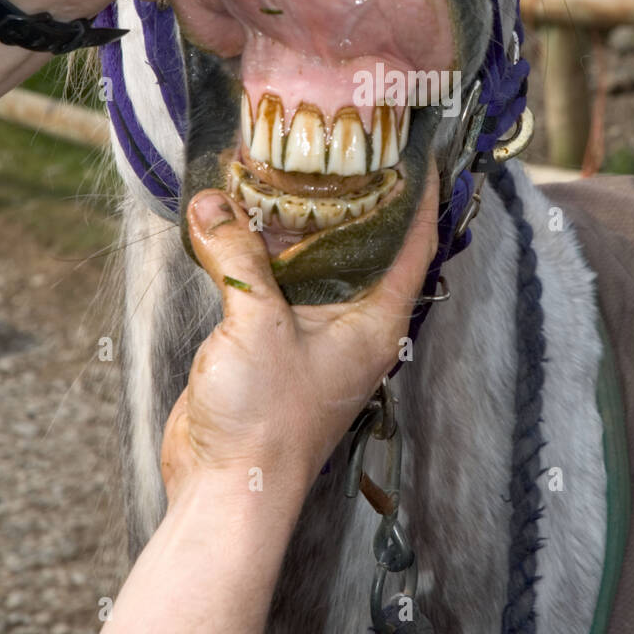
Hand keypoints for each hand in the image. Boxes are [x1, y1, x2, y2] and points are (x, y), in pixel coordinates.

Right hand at [160, 162, 438, 503]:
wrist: (226, 489)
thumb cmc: (267, 422)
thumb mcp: (257, 323)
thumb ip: (238, 256)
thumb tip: (213, 204)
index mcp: (376, 321)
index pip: (413, 245)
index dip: (420, 196)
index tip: (419, 151)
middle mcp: (350, 325)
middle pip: (361, 247)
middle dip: (350, 198)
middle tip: (337, 145)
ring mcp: (308, 335)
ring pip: (309, 264)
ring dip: (293, 224)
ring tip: (280, 168)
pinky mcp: (267, 343)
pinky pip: (268, 284)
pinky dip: (255, 252)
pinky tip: (234, 218)